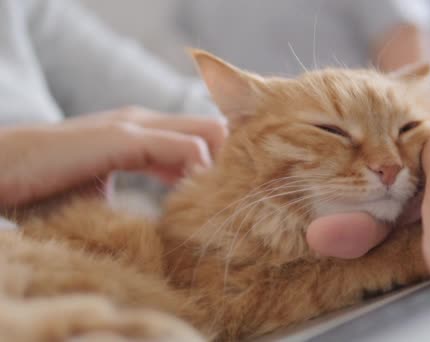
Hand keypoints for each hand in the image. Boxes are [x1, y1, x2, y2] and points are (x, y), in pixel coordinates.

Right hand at [0, 107, 226, 206]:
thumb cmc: (43, 187)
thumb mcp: (102, 188)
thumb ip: (135, 188)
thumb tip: (173, 215)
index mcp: (142, 131)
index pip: (203, 134)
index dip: (220, 162)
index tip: (223, 195)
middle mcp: (145, 121)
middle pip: (216, 128)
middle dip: (230, 161)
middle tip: (227, 198)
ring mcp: (136, 125)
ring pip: (211, 132)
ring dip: (218, 168)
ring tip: (209, 202)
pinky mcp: (124, 137)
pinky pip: (186, 149)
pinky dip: (196, 174)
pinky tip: (184, 202)